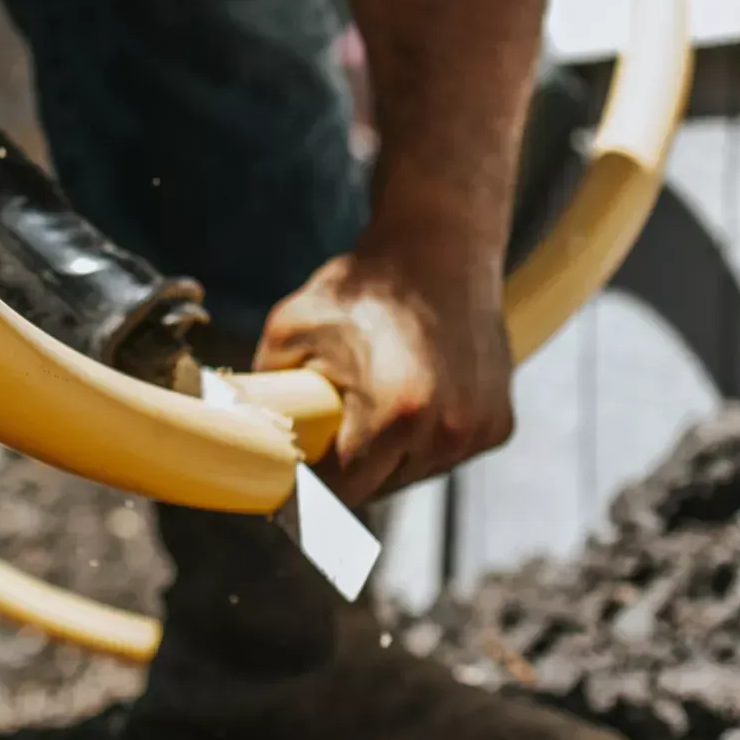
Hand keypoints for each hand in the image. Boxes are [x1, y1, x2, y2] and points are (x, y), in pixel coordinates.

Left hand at [254, 235, 513, 505]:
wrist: (440, 246)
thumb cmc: (365, 285)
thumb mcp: (291, 328)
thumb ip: (262, 391)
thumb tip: (240, 437)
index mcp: (396, 417)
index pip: (342, 493)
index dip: (313, 486)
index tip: (296, 469)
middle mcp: (447, 433)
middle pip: (380, 489)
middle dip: (350, 469)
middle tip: (332, 427)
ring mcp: (478, 431)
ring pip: (415, 474)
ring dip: (391, 455)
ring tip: (376, 403)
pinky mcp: (499, 425)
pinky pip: (448, 453)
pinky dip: (426, 438)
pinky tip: (414, 395)